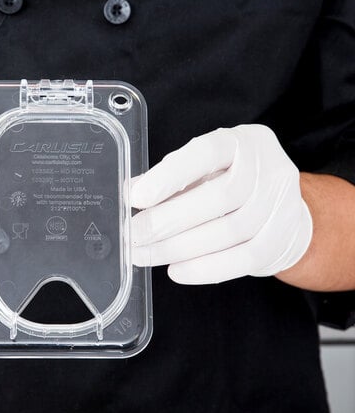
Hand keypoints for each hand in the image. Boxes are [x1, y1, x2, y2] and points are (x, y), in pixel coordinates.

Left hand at [130, 125, 311, 283]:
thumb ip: (168, 177)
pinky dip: (204, 269)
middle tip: (132, 234)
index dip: (169, 176)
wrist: (281, 208)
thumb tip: (130, 193)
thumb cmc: (230, 181)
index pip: (206, 153)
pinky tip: (175, 270)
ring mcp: (280, 206)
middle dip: (166, 221)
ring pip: (228, 232)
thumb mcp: (202, 168)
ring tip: (144, 255)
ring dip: (178, 248)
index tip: (135, 197)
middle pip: (218, 198)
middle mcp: (267, 169)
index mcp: (242, 142)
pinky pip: (242, 260)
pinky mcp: (281, 240)